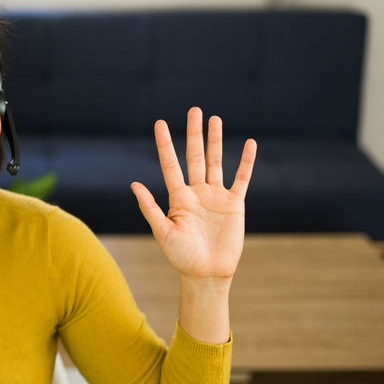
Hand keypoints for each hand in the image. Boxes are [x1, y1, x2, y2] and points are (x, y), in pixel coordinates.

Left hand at [131, 108, 255, 283]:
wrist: (207, 273)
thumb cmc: (181, 256)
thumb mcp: (163, 232)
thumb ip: (150, 208)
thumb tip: (134, 184)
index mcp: (178, 198)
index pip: (170, 164)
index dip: (165, 144)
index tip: (160, 123)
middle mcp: (196, 192)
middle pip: (195, 156)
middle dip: (194, 134)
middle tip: (194, 110)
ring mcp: (216, 197)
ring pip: (216, 162)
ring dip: (216, 141)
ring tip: (215, 119)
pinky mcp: (234, 205)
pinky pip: (242, 179)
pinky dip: (246, 162)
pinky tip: (250, 144)